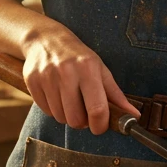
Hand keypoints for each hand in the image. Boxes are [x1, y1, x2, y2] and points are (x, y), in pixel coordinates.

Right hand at [22, 26, 140, 134]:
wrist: (46, 39)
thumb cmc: (78, 58)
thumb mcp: (101, 70)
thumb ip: (116, 96)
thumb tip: (134, 116)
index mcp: (88, 69)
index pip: (97, 109)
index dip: (100, 125)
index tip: (100, 127)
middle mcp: (67, 72)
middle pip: (76, 119)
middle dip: (82, 122)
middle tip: (84, 111)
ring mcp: (47, 76)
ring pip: (60, 117)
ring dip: (67, 115)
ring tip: (69, 100)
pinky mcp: (32, 81)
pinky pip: (46, 111)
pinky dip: (53, 109)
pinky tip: (56, 95)